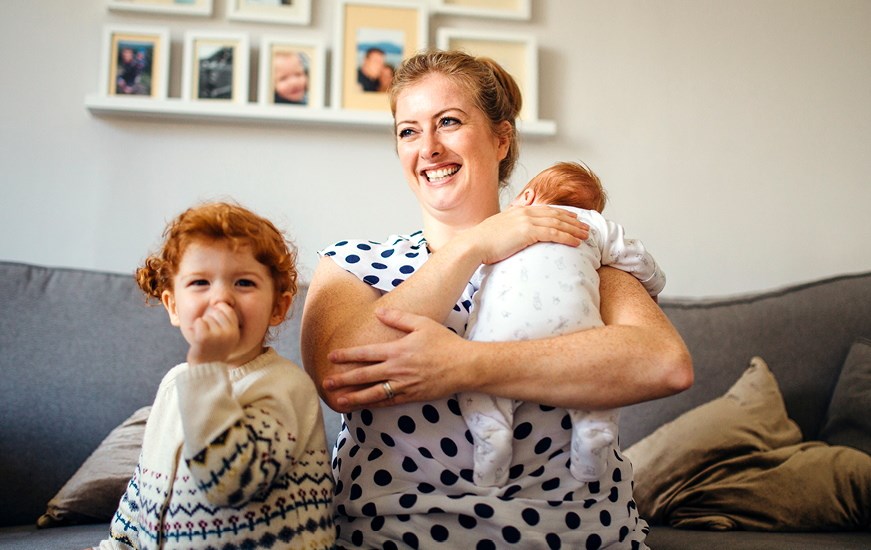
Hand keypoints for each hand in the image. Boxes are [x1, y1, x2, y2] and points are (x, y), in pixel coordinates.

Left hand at [186, 302, 239, 364]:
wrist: (205, 368)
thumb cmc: (213, 350)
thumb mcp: (226, 337)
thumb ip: (225, 321)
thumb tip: (217, 301)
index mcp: (235, 332)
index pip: (228, 310)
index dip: (219, 310)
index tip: (214, 321)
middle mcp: (229, 333)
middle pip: (216, 312)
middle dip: (209, 320)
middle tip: (209, 335)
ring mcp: (217, 335)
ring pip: (206, 318)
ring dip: (202, 326)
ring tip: (204, 339)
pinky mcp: (204, 337)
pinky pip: (198, 322)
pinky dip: (195, 328)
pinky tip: (198, 339)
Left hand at [324, 307, 470, 410]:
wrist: (464, 366)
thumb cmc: (444, 342)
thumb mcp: (422, 323)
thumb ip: (398, 318)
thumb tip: (379, 312)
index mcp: (397, 350)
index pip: (366, 354)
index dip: (347, 355)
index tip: (331, 357)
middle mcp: (397, 369)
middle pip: (364, 375)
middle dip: (343, 379)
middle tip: (326, 383)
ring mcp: (404, 385)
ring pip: (374, 393)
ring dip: (354, 397)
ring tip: (338, 400)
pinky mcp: (412, 396)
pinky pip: (389, 401)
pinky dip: (374, 404)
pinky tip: (363, 406)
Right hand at [460, 205, 588, 265]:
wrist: (473, 244)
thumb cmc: (482, 242)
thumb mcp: (499, 230)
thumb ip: (511, 229)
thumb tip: (514, 236)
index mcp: (519, 211)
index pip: (546, 210)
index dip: (562, 213)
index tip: (573, 218)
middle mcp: (525, 212)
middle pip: (556, 215)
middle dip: (573, 221)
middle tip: (586, 227)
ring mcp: (527, 221)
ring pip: (558, 223)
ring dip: (574, 229)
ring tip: (586, 235)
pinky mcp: (528, 232)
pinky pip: (554, 233)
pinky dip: (567, 237)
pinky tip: (576, 242)